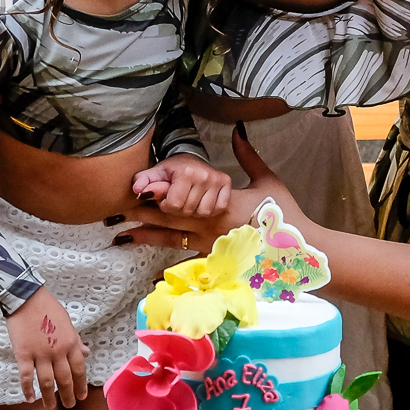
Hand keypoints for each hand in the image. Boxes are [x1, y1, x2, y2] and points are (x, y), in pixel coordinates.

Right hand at [5, 287, 89, 408]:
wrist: (27, 299)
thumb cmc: (49, 308)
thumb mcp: (68, 323)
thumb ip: (76, 340)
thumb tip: (86, 352)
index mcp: (71, 343)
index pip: (79, 369)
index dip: (81, 384)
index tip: (81, 396)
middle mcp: (58, 352)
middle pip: (65, 379)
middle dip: (68, 394)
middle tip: (70, 405)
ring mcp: (41, 355)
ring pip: (47, 382)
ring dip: (50, 397)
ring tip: (51, 407)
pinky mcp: (24, 355)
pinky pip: (27, 376)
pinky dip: (28, 389)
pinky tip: (30, 399)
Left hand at [122, 127, 298, 253]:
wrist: (296, 248)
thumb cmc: (283, 214)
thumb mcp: (266, 180)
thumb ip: (248, 157)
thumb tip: (237, 132)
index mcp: (218, 203)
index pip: (181, 197)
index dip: (155, 193)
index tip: (135, 188)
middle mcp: (208, 225)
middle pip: (167, 218)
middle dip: (139, 214)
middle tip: (112, 211)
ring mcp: (210, 245)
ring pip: (171, 240)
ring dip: (145, 237)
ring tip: (121, 236)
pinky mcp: (216, 259)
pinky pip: (186, 262)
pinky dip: (168, 269)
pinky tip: (151, 276)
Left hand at [132, 154, 231, 216]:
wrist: (192, 159)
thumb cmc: (172, 170)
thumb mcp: (156, 173)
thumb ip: (144, 181)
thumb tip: (138, 190)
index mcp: (185, 172)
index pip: (174, 205)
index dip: (167, 205)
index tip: (166, 197)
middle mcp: (204, 176)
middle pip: (188, 211)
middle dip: (178, 209)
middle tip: (177, 197)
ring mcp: (217, 180)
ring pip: (203, 213)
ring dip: (194, 211)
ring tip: (189, 200)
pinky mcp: (227, 184)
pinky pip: (217, 209)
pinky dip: (209, 209)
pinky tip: (203, 201)